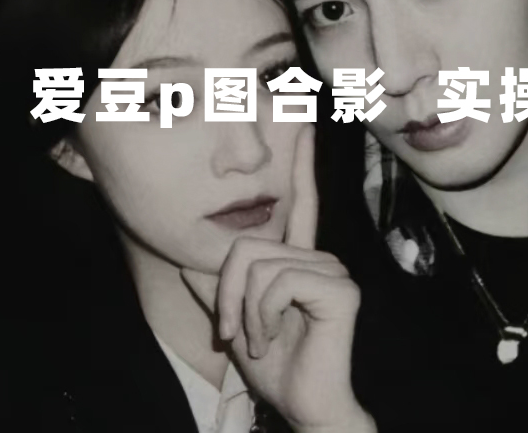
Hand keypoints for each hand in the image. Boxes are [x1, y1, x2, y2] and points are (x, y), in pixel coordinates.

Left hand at [182, 127, 374, 432]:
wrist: (304, 404)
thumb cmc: (275, 366)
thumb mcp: (234, 323)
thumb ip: (216, 289)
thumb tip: (187, 264)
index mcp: (300, 260)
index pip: (300, 203)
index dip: (302, 163)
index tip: (305, 124)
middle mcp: (319, 258)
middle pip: (246, 247)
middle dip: (226, 296)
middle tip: (235, 334)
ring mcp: (333, 271)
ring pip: (258, 266)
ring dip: (244, 312)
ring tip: (260, 338)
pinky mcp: (340, 289)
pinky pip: (279, 282)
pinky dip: (263, 315)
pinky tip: (278, 335)